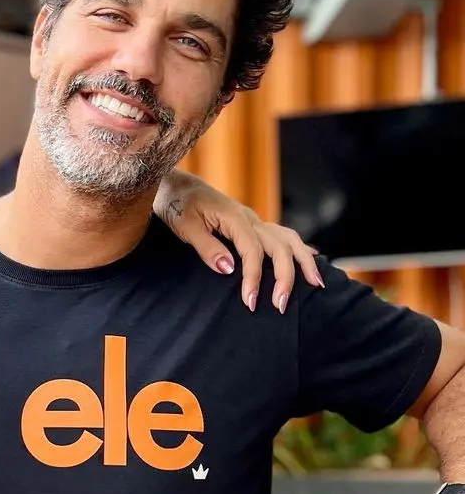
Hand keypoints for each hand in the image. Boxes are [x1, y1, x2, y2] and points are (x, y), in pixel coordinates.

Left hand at [154, 171, 323, 312]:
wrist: (177, 187)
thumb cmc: (177, 206)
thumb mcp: (186, 226)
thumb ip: (207, 247)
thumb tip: (229, 269)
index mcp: (234, 218)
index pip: (253, 251)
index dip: (254, 278)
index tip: (250, 302)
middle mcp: (250, 218)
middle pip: (279, 246)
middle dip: (285, 277)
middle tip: (280, 307)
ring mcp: (254, 221)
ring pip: (288, 239)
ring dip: (303, 262)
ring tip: (316, 284)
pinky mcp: (253, 225)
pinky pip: (282, 237)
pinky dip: (298, 250)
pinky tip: (311, 260)